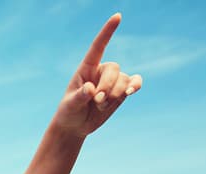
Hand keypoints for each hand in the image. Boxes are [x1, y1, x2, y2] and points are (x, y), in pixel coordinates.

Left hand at [52, 13, 142, 137]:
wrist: (76, 125)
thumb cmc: (69, 111)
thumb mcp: (69, 105)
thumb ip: (79, 96)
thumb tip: (91, 89)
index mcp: (86, 68)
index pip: (98, 46)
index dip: (108, 31)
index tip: (118, 16)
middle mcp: (101, 71)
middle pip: (113, 69)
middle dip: (107, 87)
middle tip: (96, 102)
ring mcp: (113, 81)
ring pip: (123, 80)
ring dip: (115, 95)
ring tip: (100, 106)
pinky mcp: (122, 91)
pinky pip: (134, 82)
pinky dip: (135, 86)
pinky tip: (131, 91)